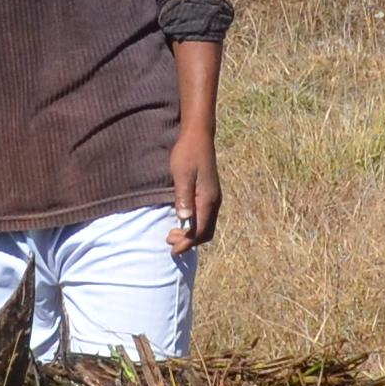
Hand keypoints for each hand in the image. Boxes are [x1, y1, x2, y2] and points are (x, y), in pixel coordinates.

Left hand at [168, 124, 221, 255]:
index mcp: (208, 199)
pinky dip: (195, 225)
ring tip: (173, 234)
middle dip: (189, 241)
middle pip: (206, 232)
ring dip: (191, 234)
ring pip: (207, 226)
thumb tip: (184, 219)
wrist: (198, 137)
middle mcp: (214, 201)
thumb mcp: (182, 175)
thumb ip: (183, 197)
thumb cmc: (187, 154)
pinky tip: (183, 222)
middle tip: (169, 241)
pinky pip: (205, 217)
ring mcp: (214, 198)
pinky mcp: (210, 193)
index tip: (172, 249)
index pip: (200, 230)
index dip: (186, 242)